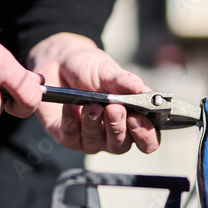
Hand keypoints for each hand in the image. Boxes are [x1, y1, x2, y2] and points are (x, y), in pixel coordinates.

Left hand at [28, 33, 159, 153]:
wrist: (60, 62)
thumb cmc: (91, 70)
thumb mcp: (111, 72)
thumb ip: (128, 84)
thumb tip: (147, 93)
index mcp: (132, 121)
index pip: (147, 140)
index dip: (145, 134)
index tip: (137, 117)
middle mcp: (113, 135)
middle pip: (121, 145)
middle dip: (117, 128)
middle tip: (114, 109)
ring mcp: (90, 139)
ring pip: (94, 142)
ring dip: (93, 122)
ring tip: (92, 104)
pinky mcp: (67, 137)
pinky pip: (70, 135)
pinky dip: (70, 119)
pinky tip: (70, 105)